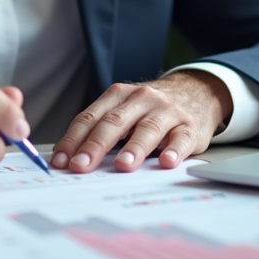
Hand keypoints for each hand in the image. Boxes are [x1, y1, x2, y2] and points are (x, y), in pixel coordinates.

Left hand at [51, 70, 231, 172]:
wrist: (196, 93)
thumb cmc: (151, 109)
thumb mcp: (125, 110)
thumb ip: (101, 129)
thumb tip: (70, 160)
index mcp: (119, 96)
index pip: (91, 117)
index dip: (74, 139)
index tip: (61, 161)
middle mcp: (142, 99)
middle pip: (115, 122)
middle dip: (96, 145)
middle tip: (82, 166)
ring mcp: (167, 111)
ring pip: (148, 129)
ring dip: (134, 148)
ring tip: (123, 165)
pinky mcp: (189, 126)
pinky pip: (181, 138)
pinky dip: (174, 150)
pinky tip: (166, 162)